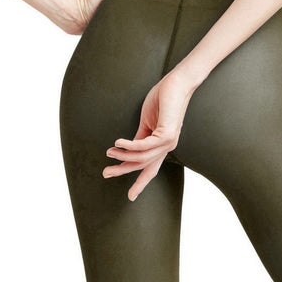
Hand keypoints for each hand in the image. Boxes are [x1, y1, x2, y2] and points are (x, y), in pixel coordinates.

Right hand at [103, 70, 196, 200]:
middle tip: (105, 173)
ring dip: (122, 156)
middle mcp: (167, 147)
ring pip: (141, 157)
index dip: (140, 183)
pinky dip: (128, 145)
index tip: (130, 197)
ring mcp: (169, 142)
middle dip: (122, 171)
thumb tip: (127, 150)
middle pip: (142, 166)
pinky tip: (117, 142)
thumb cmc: (162, 100)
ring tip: (109, 152)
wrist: (176, 84)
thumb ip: (139, 137)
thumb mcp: (146, 123)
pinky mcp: (167, 133)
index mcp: (161, 146)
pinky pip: (143, 145)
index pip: (149, 169)